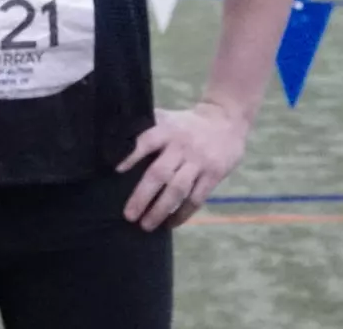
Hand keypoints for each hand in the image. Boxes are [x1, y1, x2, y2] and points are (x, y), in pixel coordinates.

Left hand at [117, 102, 248, 231]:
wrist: (226, 120)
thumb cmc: (187, 124)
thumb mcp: (168, 118)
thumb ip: (148, 128)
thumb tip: (116, 140)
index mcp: (167, 130)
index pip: (147, 141)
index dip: (132, 155)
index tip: (117, 170)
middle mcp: (182, 146)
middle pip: (160, 173)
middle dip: (143, 196)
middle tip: (129, 215)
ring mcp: (199, 161)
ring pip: (178, 190)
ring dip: (161, 210)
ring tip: (146, 225)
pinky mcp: (213, 175)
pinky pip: (196, 198)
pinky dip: (182, 214)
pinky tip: (170, 224)